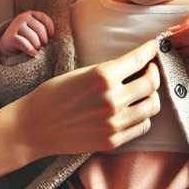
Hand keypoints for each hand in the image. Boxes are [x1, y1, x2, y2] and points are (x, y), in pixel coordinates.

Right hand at [0, 11, 54, 57]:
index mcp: (31, 14)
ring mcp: (17, 26)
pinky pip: (25, 44)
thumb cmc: (26, 37)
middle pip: (41, 30)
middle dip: (44, 40)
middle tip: (41, 45)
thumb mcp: (34, 30)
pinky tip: (33, 53)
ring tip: (35, 49)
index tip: (51, 36)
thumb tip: (52, 37)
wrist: (8, 43)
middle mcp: (23, 17)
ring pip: (34, 38)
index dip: (50, 29)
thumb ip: (43, 30)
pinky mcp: (12, 36)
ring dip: (37, 47)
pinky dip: (31, 50)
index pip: (45, 19)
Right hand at [14, 39, 160, 158]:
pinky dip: (143, 117)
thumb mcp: (80, 73)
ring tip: (144, 92)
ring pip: (152, 106)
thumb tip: (134, 65)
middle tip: (151, 70)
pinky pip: (142, 127)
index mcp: (103, 76)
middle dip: (155, 73)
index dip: (150, 50)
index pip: (139, 59)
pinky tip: (135, 111)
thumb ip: (109, 71)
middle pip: (151, 83)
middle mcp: (112, 99)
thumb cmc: (52, 95)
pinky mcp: (112, 140)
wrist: (33, 127)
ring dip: (151, 96)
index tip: (154, 47)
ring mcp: (114, 122)